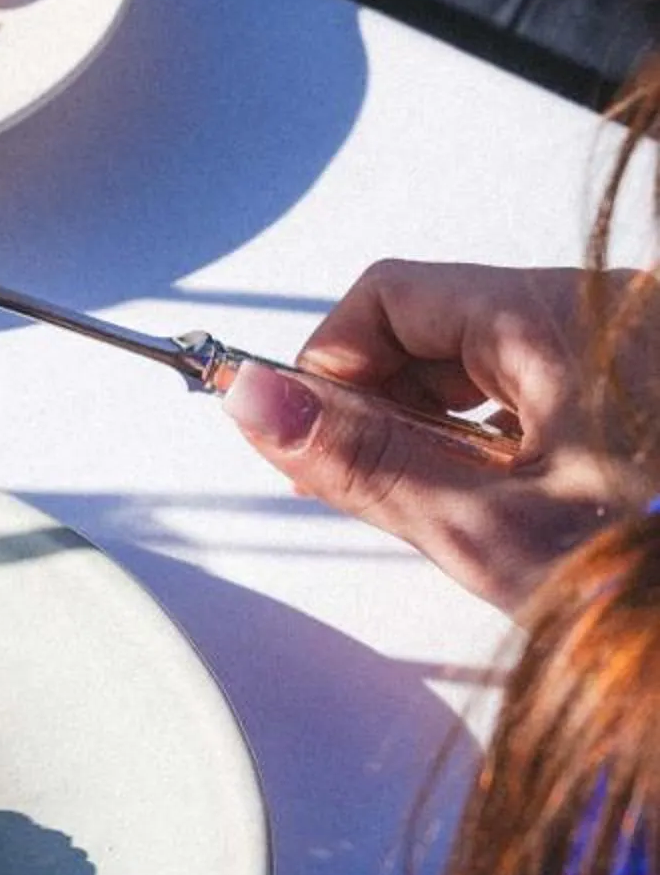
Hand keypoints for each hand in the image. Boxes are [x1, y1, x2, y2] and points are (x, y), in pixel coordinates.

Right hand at [223, 261, 648, 614]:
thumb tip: (255, 401)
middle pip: (440, 322)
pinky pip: (550, 388)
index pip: (389, 295)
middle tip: (388, 495)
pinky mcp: (651, 391)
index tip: (313, 445)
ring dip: (450, 429)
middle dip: (391, 404)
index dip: (332, 368)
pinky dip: (511, 440)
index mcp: (561, 316)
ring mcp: (638, 348)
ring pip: (493, 361)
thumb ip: (361, 459)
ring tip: (467, 513)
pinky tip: (524, 508)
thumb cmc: (652, 579)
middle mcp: (609, 309)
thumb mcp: (489, 529)